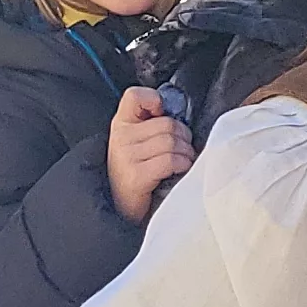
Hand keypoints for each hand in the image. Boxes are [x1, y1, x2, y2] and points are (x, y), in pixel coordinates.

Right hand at [105, 87, 195, 224]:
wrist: (121, 210)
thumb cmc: (135, 175)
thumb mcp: (135, 144)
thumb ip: (151, 126)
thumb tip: (178, 115)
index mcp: (120, 124)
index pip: (135, 95)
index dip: (154, 100)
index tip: (162, 114)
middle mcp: (121, 137)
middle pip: (167, 123)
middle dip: (183, 137)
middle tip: (183, 149)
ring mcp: (127, 156)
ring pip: (172, 141)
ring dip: (185, 153)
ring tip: (182, 162)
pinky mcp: (137, 176)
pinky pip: (171, 160)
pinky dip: (181, 165)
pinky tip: (177, 171)